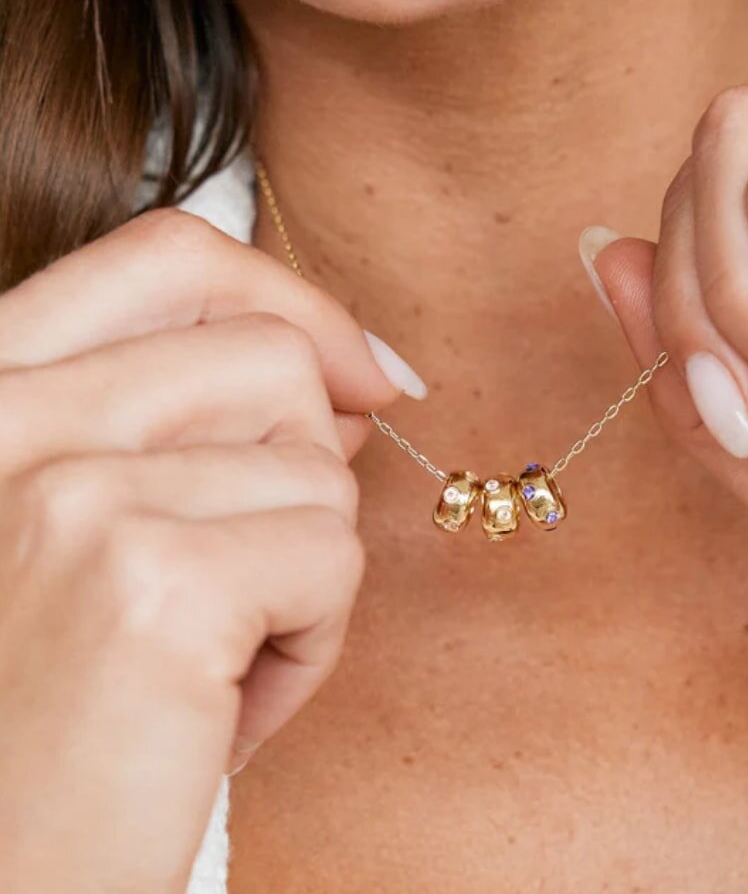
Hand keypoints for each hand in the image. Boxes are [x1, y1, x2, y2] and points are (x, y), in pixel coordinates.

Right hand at [0, 210, 413, 893]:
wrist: (4, 877)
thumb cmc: (55, 716)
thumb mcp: (97, 535)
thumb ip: (196, 430)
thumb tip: (351, 376)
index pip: (170, 259)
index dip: (292, 301)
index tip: (366, 371)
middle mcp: (4, 420)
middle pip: (270, 356)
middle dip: (309, 465)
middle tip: (262, 571)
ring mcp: (66, 494)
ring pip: (316, 464)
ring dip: (303, 572)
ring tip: (220, 657)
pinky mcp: (147, 584)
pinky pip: (329, 556)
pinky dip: (311, 641)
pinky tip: (225, 709)